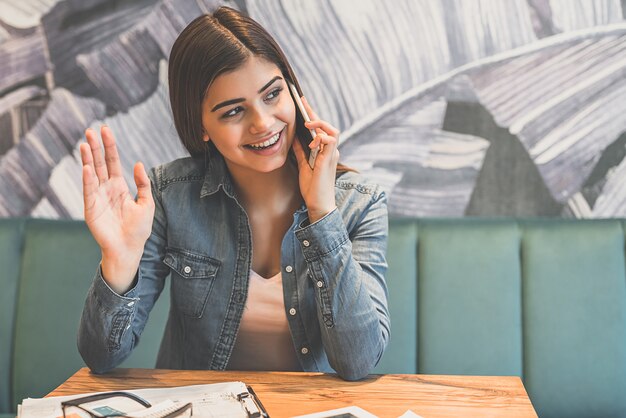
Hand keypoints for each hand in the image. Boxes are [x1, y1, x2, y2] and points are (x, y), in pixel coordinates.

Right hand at [80, 126, 154, 292]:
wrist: (129, 248)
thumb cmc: (138, 229)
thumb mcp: (147, 203)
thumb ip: (143, 184)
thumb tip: (138, 163)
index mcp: (119, 186)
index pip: (112, 161)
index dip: (109, 146)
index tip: (105, 130)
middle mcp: (106, 189)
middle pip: (99, 163)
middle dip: (95, 147)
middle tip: (90, 130)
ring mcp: (97, 198)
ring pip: (91, 174)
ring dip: (88, 159)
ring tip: (85, 143)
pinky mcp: (91, 209)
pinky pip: (89, 191)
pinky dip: (88, 179)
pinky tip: (87, 167)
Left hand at [292, 97, 339, 222]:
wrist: (319, 204)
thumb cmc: (312, 188)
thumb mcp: (302, 165)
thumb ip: (300, 151)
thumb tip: (293, 137)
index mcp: (325, 151)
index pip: (320, 129)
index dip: (312, 115)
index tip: (302, 103)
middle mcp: (331, 151)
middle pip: (326, 126)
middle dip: (314, 112)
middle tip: (302, 101)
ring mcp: (332, 155)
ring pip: (332, 130)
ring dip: (319, 124)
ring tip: (307, 124)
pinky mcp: (329, 160)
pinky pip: (330, 141)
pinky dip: (321, 138)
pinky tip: (311, 142)